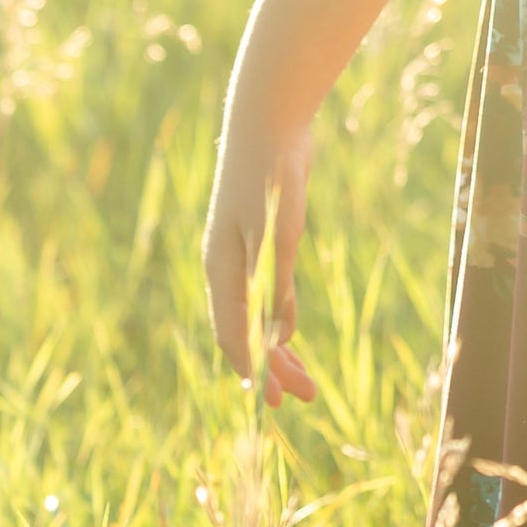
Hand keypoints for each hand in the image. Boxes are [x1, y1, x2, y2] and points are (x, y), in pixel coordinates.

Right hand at [202, 107, 318, 405]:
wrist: (269, 122)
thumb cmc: (271, 178)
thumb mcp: (278, 236)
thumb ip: (276, 285)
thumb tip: (277, 337)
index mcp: (222, 270)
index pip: (233, 335)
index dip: (254, 370)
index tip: (273, 403)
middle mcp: (227, 268)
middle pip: (246, 332)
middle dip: (272, 368)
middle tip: (303, 399)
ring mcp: (242, 254)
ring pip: (257, 315)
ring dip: (279, 348)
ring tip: (305, 382)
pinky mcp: (261, 240)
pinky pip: (266, 293)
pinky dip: (279, 318)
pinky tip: (291, 333)